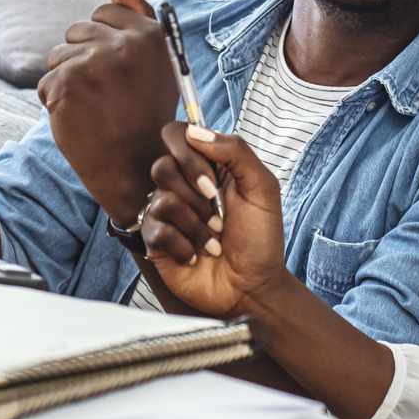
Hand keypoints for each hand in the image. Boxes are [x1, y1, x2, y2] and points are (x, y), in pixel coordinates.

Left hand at [35, 0, 177, 223]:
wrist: (135, 169)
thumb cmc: (144, 115)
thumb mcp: (152, 63)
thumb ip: (135, 14)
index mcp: (150, 35)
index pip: (104, 13)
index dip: (102, 42)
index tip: (116, 73)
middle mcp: (124, 44)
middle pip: (77, 31)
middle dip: (82, 60)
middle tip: (105, 96)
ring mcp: (94, 63)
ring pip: (58, 57)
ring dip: (67, 82)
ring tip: (93, 109)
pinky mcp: (67, 85)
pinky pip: (46, 83)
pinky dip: (56, 105)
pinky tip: (80, 121)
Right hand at [139, 122, 290, 318]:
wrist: (253, 286)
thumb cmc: (260, 239)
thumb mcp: (262, 188)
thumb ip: (236, 151)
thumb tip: (195, 132)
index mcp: (207, 167)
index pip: (177, 136)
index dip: (188, 154)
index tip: (211, 180)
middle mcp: (183, 186)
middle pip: (162, 166)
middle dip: (196, 196)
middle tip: (219, 216)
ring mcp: (167, 213)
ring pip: (161, 199)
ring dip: (196, 224)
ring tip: (214, 240)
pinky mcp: (156, 241)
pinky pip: (156, 229)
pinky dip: (184, 244)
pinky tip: (197, 255)